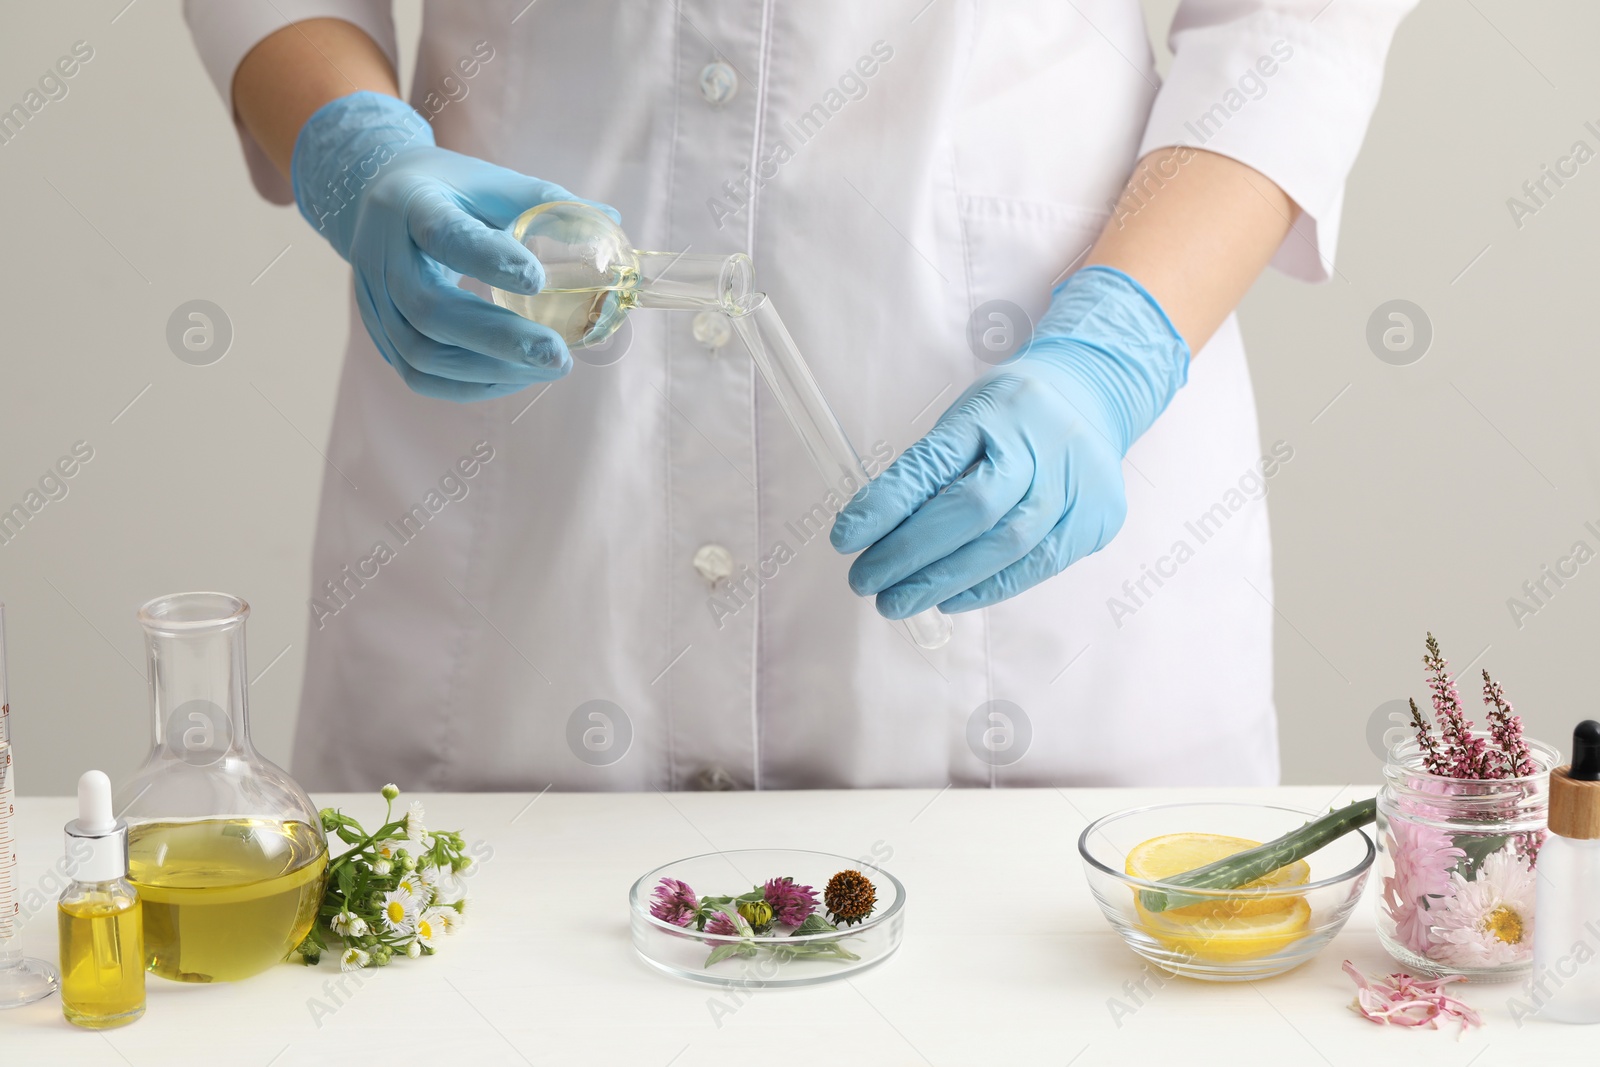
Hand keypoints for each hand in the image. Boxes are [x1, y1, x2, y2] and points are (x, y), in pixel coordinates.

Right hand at [290, 91, 617, 400]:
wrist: (377, 198)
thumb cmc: (450, 191)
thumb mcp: (489, 181)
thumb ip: (545, 200)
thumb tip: (612, 220)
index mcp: (410, 205)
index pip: (443, 235)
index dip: (488, 260)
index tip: (538, 279)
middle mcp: (381, 257)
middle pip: (430, 310)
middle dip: (498, 338)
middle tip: (558, 354)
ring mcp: (374, 303)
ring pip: (422, 354)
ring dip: (490, 369)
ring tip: (549, 366)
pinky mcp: (380, 336)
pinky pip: (420, 377)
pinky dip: (470, 386)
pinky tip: (516, 377)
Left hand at [829, 266, 1189, 617]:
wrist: (1092, 398)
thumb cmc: (1009, 416)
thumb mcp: (965, 419)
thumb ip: (930, 472)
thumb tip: (874, 534)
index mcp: (995, 410)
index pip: (933, 463)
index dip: (886, 505)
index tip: (844, 539)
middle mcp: (1040, 444)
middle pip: (973, 509)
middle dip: (910, 553)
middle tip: (865, 582)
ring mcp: (1075, 483)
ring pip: (1007, 545)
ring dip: (943, 581)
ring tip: (897, 601)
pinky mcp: (1096, 518)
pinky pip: (1037, 566)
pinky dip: (988, 588)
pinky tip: (949, 598)